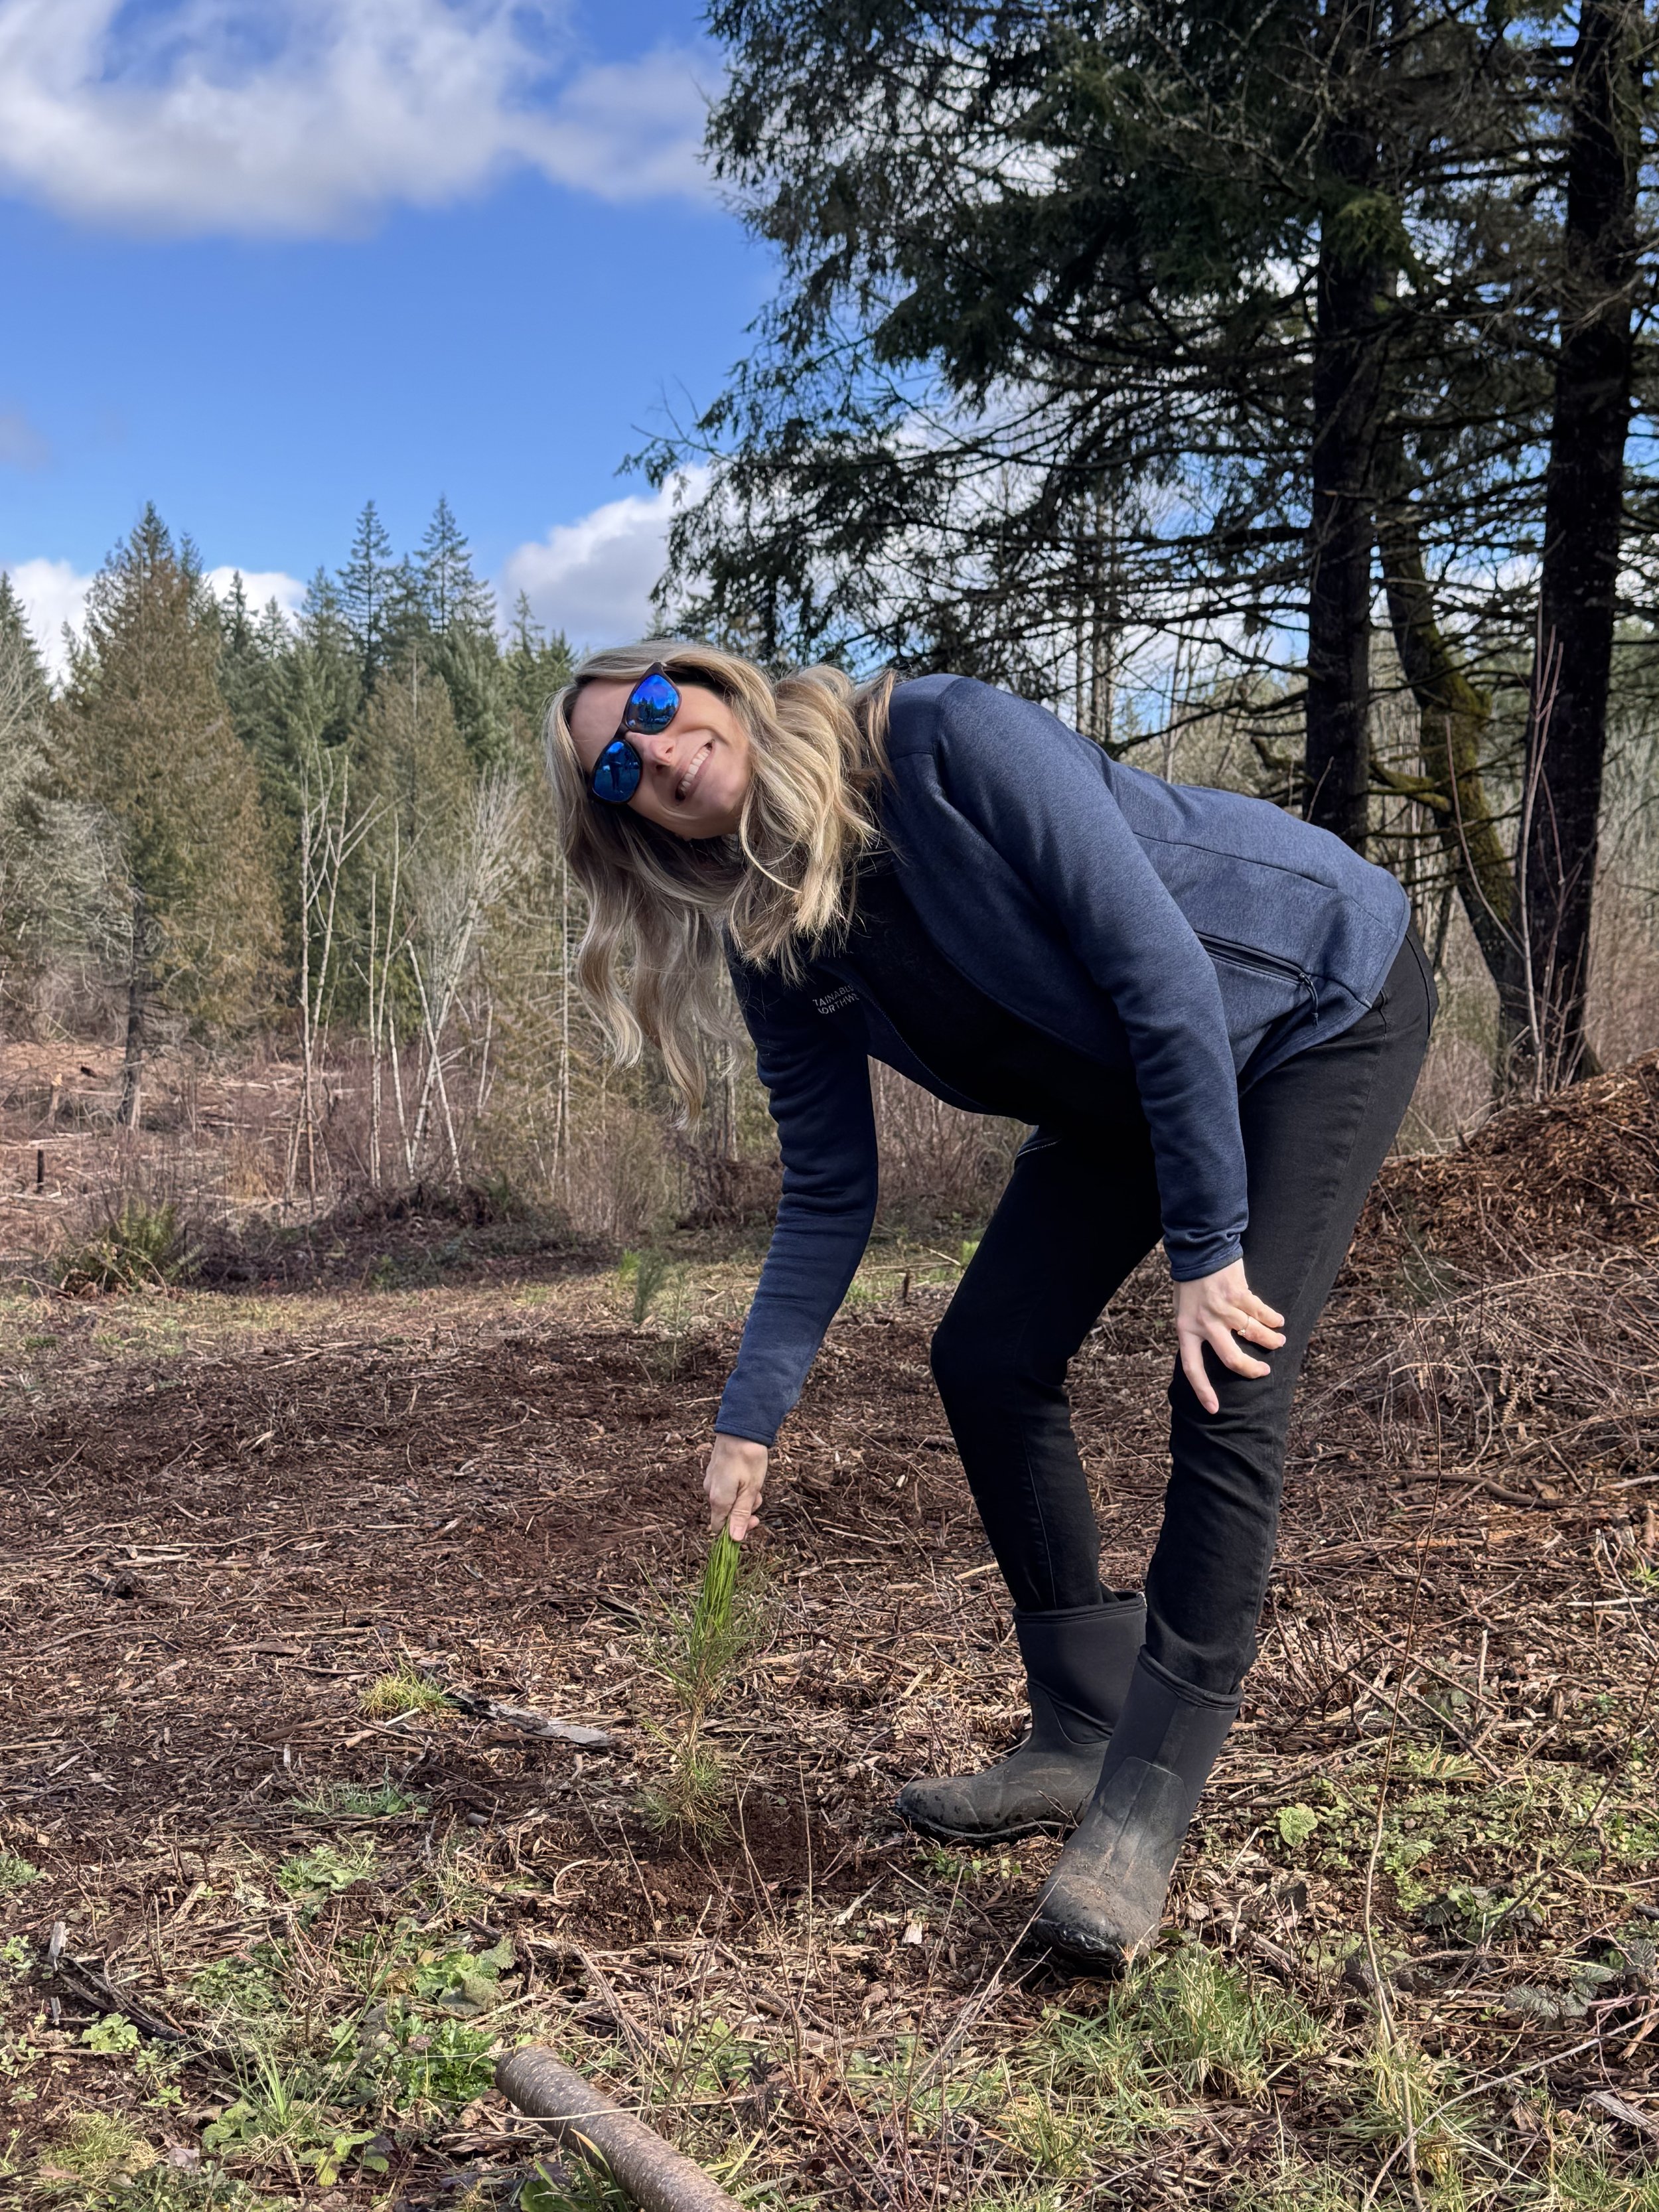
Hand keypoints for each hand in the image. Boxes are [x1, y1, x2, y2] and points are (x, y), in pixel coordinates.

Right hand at [703, 1433, 768, 1540]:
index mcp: (718, 1500)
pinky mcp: (715, 1472)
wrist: (740, 1427)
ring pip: (728, 1501)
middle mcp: (710, 1492)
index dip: (736, 1531)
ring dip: (743, 1498)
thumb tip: (735, 1540)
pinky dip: (738, 1488)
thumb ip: (741, 1515)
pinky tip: (748, 1477)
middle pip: (725, 1515)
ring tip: (755, 1484)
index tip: (753, 1521)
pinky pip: (726, 1489)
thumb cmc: (748, 1458)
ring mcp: (711, 1481)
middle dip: (744, 1512)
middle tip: (758, 1499)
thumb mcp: (750, 1490)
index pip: (720, 1530)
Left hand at [1173, 1261, 1285, 1415]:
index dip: (1203, 1390)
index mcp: (1186, 1329)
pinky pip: (1261, 1313)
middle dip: (1251, 1370)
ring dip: (1270, 1341)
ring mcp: (1223, 1309)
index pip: (1192, 1368)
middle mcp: (1205, 1323)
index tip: (1214, 1409)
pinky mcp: (1240, 1294)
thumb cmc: (1190, 1282)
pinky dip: (1273, 1320)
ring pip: (1254, 1335)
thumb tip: (1211, 1350)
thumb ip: (1196, 1330)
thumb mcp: (1183, 1310)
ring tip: (1278, 1341)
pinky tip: (1277, 1322)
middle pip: (1231, 1359)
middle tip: (1263, 1371)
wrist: (1198, 1249)